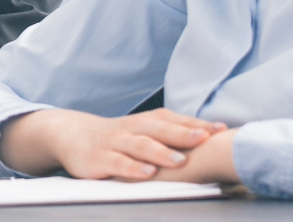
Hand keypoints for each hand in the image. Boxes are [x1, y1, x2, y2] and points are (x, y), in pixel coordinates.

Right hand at [0, 108, 223, 179]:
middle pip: (159, 129)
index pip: (173, 119)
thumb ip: (172, 133)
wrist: (72, 135)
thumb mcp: (144, 130)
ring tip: (179, 160)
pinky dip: (132, 168)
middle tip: (205, 138)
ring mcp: (114, 143)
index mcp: (145, 121)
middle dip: (183, 133)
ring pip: (139, 145)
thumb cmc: (119, 136)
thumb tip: (216, 138)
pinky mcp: (98, 159)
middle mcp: (131, 129)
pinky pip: (117, 163)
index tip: (221, 129)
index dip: (196, 123)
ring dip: (160, 151)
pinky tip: (147, 173)